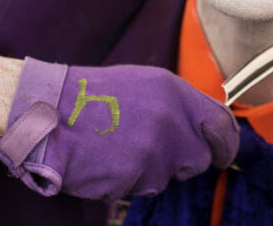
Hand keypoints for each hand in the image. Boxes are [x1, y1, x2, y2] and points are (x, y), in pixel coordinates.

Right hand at [0, 58, 239, 202]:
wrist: (48, 112)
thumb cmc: (91, 97)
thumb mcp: (143, 84)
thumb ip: (176, 104)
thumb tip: (201, 128)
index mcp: (175, 92)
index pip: (222, 124)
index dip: (224, 143)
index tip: (220, 153)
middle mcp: (171, 120)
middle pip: (199, 158)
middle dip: (180, 161)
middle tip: (150, 151)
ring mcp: (155, 151)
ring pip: (167, 177)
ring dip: (149, 171)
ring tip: (117, 150)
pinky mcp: (135, 177)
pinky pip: (140, 189)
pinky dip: (126, 182)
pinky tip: (106, 163)